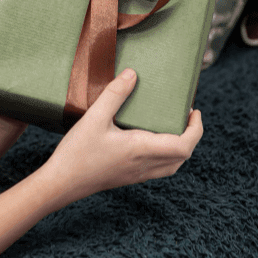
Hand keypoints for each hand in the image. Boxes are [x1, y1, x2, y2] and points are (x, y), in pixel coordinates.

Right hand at [42, 69, 203, 204]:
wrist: (61, 184)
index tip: (194, 112)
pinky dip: (165, 155)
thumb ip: (115, 94)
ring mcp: (137, 175)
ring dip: (179, 147)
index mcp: (142, 150)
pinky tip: (149, 141)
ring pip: (172, 166)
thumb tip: (132, 74)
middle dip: (191, 136)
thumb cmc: (77, 153)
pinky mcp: (128, 178)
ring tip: (172, 127)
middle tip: (185, 115)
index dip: (196, 129)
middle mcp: (144, 165)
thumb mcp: (94, 118)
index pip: (184, 145)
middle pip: (182, 157)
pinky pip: (158, 169)